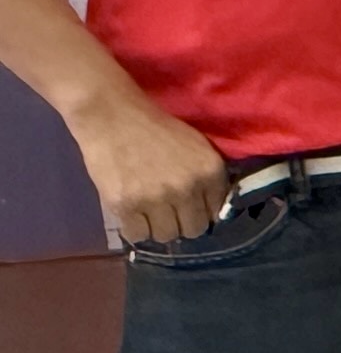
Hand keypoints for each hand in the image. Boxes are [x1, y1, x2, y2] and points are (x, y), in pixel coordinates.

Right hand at [70, 83, 230, 245]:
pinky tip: (131, 213)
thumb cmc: (156, 129)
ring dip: (158, 227)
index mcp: (210, 171)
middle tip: (168, 212)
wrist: (113, 116)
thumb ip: (208, 177)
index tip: (190, 208)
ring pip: (166, 236)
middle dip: (182, 223)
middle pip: (193, 230)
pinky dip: (135, 228)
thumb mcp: (197, 147)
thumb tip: (212, 209)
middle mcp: (187, 188)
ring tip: (148, 212)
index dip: (202, 212)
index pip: (216, 213)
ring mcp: (155, 199)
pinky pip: (137, 235)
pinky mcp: (125, 205)